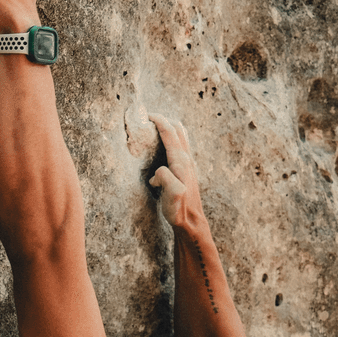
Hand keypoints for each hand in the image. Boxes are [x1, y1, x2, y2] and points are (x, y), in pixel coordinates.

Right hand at [148, 114, 204, 228]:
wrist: (191, 221)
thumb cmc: (179, 210)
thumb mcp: (171, 195)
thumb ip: (166, 179)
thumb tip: (158, 171)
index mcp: (181, 161)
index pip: (170, 132)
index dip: (158, 120)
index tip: (146, 115)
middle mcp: (187, 159)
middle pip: (178, 129)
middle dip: (163, 120)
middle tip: (147, 120)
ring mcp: (189, 163)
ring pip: (180, 136)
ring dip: (168, 128)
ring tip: (153, 129)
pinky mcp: (187, 169)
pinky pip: (180, 146)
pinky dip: (170, 139)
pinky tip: (161, 148)